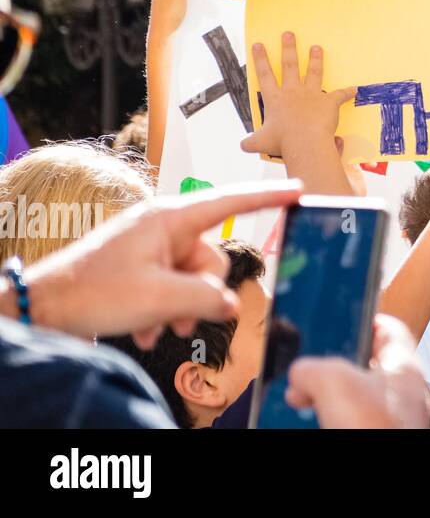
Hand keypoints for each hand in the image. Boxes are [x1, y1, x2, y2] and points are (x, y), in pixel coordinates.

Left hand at [18, 182, 301, 345]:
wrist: (41, 309)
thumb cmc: (93, 293)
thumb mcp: (160, 298)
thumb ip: (207, 297)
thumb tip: (229, 303)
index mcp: (170, 219)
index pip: (231, 201)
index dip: (268, 196)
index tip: (298, 189)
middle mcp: (163, 229)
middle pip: (212, 258)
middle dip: (203, 293)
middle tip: (182, 318)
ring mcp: (150, 249)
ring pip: (193, 279)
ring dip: (183, 308)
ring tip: (160, 328)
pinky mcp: (139, 270)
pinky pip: (172, 288)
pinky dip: (166, 311)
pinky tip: (148, 330)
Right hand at [241, 33, 355, 159]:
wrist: (305, 141)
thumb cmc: (282, 141)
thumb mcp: (261, 142)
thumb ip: (251, 142)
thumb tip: (243, 145)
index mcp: (275, 99)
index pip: (265, 75)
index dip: (261, 59)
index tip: (259, 44)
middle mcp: (292, 92)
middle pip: (290, 65)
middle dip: (289, 48)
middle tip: (289, 34)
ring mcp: (312, 94)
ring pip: (314, 72)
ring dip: (315, 59)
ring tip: (316, 47)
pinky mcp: (329, 102)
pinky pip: (340, 95)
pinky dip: (347, 93)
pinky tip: (354, 89)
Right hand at [286, 314, 429, 428]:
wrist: (381, 478)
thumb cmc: (375, 426)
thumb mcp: (334, 380)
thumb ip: (313, 366)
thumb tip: (300, 373)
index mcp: (401, 363)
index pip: (386, 327)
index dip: (360, 319)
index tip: (336, 319)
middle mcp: (397, 389)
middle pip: (358, 365)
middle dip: (326, 367)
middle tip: (305, 371)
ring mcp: (385, 417)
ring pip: (347, 396)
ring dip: (320, 397)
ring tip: (298, 400)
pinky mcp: (370, 434)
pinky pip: (342, 421)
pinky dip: (323, 420)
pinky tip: (307, 421)